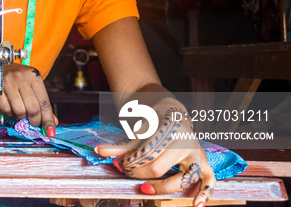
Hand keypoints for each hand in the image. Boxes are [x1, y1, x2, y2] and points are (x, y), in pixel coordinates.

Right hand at [0, 63, 57, 135]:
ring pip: (19, 110)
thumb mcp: (32, 85)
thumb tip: (53, 122)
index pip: (44, 102)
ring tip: (20, 112)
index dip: (48, 119)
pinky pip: (6, 109)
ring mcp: (9, 82)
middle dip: (34, 120)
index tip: (50, 131)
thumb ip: (42, 103)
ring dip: (21, 117)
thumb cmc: (17, 77)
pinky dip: (9, 113)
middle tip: (33, 123)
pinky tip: (10, 108)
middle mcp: (22, 78)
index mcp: (34, 76)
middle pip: (33, 108)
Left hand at [95, 98, 215, 206]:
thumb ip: (121, 144)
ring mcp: (196, 153)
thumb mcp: (137, 129)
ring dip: (162, 187)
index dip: (129, 162)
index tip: (119, 164)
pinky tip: (196, 205)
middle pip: (158, 168)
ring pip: (183, 178)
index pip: (145, 153)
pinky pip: (209, 180)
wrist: (172, 111)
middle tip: (128, 171)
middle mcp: (184, 142)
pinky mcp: (204, 162)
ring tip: (144, 188)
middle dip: (138, 173)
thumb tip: (99, 150)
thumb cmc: (152, 121)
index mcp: (168, 129)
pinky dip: (205, 193)